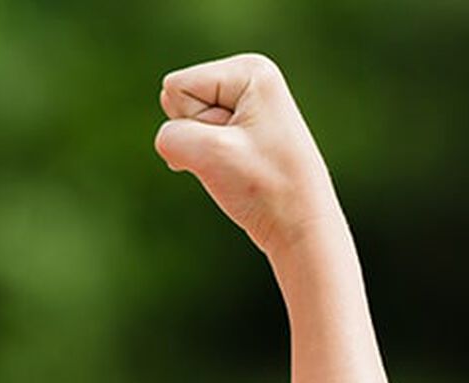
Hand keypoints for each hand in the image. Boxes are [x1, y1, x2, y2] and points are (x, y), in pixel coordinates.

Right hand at [154, 54, 341, 255]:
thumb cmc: (263, 188)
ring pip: (182, 122)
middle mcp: (250, 78)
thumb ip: (169, 133)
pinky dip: (203, 159)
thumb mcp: (207, 153)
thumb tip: (172, 138)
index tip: (236, 145)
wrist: (299, 227)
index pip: (177, 87)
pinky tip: (235, 171)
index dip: (195, 124)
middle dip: (195, 135)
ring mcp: (245, 103)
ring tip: (238, 165)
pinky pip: (193, 138)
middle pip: (177, 98)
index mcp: (251, 70)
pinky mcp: (240, 128)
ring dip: (200, 151)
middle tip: (236, 157)